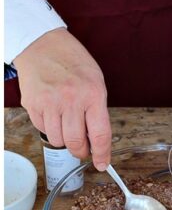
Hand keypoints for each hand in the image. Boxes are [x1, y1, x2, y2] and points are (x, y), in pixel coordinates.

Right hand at [14, 28, 111, 169]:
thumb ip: (97, 110)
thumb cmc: (73, 63)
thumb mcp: (96, 82)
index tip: (101, 164)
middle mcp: (71, 100)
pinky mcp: (32, 104)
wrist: (42, 45)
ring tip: (67, 127)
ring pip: (57, 140)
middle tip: (83, 149)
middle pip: (76, 142)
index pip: (100, 134)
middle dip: (81, 151)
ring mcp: (49, 103)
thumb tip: (96, 139)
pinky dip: (49, 128)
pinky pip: (42, 129)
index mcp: (93, 95)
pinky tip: (53, 115)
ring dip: (64, 140)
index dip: (102, 154)